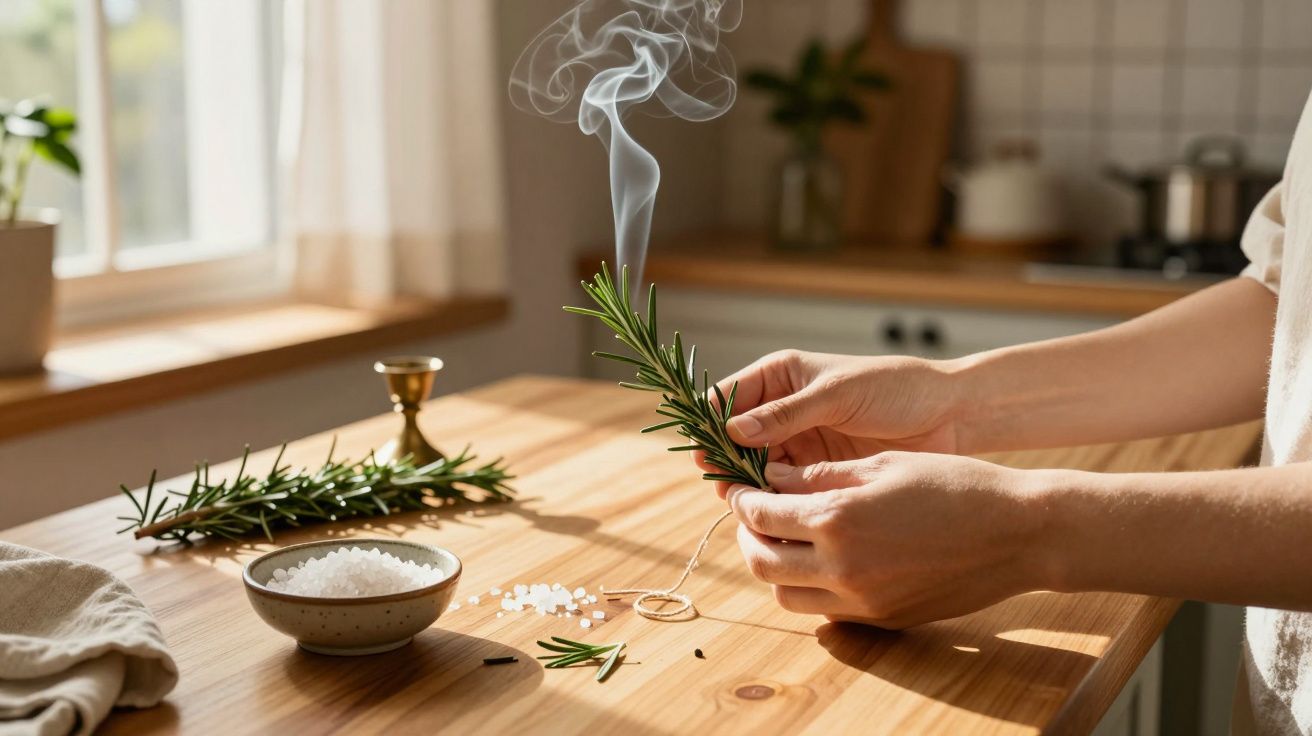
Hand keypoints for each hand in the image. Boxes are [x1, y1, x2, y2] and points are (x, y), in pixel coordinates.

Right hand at [695, 350, 960, 495]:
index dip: (709, 426)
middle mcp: (781, 409)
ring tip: (745, 507)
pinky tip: (771, 515)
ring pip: (754, 467)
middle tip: (725, 490)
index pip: (726, 398)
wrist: (948, 414)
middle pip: (733, 439)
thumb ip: (787, 414)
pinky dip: (773, 501)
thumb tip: (733, 430)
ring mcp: (798, 442)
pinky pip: (782, 488)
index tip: (704, 455)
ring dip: (747, 486)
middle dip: (725, 462)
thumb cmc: (895, 388)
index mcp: (779, 377)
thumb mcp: (837, 395)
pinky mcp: (817, 471)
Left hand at [727, 452, 1050, 628]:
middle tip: (753, 516)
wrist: (1018, 533)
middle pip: (760, 562)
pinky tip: (821, 561)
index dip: (742, 499)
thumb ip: (819, 474)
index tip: (740, 488)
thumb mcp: (881, 464)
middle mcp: (840, 566)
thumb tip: (772, 476)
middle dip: (747, 536)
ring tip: (784, 540)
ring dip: (773, 567)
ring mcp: (861, 600)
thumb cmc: (953, 484)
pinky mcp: (881, 619)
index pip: (760, 515)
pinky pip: (823, 611)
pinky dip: (807, 589)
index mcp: (836, 518)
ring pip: (784, 595)